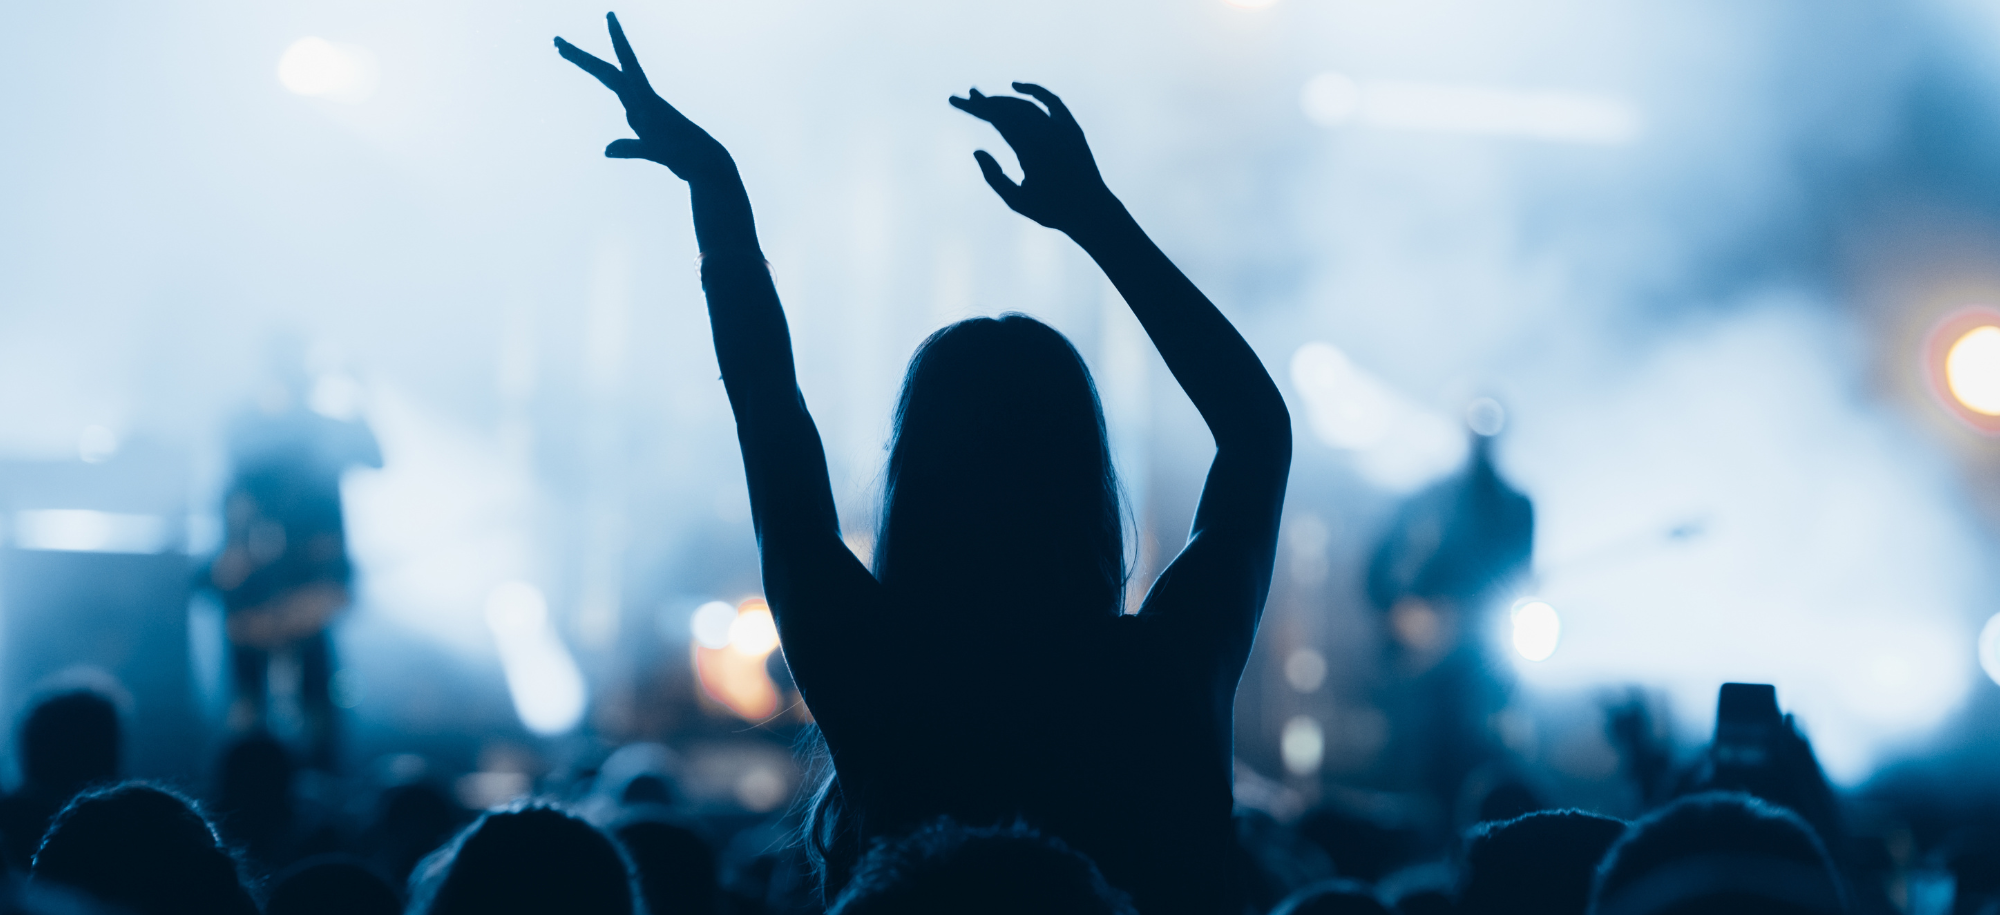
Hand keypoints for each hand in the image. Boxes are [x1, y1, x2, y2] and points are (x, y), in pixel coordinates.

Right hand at [556, 13, 733, 182]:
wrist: (705, 162)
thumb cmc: (686, 155)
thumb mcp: (657, 152)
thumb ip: (633, 148)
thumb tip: (606, 150)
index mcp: (645, 99)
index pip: (626, 63)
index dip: (617, 39)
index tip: (610, 15)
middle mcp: (641, 99)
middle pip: (606, 70)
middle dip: (581, 56)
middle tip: (556, 41)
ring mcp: (641, 109)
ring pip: (611, 80)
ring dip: (589, 66)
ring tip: (564, 52)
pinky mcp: (643, 121)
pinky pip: (619, 98)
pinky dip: (606, 86)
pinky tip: (599, 79)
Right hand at [950, 83, 1119, 232]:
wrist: (1092, 210)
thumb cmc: (1052, 210)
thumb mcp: (1016, 200)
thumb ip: (994, 176)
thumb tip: (977, 151)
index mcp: (1030, 149)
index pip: (996, 118)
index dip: (974, 108)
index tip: (955, 101)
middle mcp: (1046, 132)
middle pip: (1008, 108)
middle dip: (984, 102)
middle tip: (964, 97)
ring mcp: (1061, 127)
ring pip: (1025, 105)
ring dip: (1002, 101)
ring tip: (984, 101)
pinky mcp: (1071, 127)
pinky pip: (1051, 101)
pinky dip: (1034, 91)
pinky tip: (1016, 87)